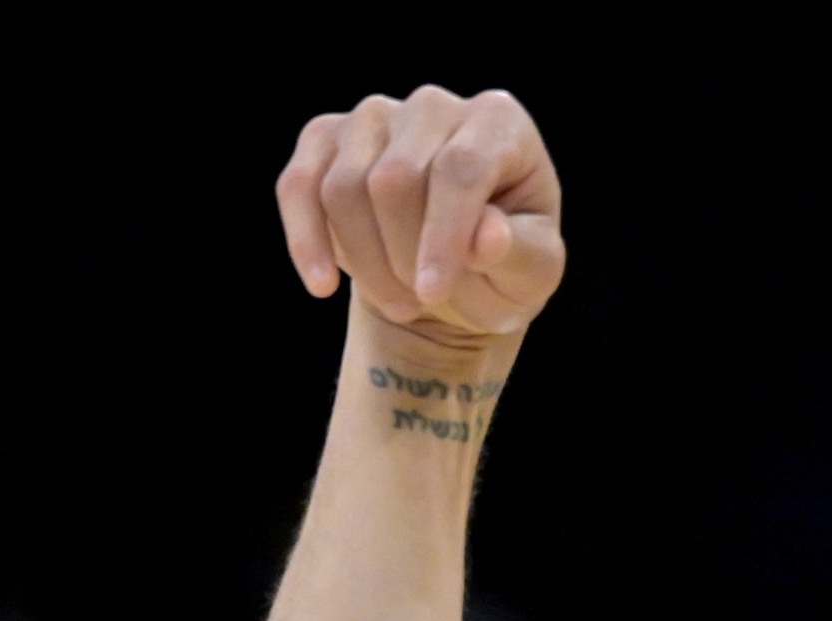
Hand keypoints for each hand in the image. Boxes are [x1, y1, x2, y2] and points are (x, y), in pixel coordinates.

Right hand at [277, 86, 565, 346]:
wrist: (451, 271)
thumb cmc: (504, 266)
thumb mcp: (533, 273)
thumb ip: (520, 254)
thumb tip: (487, 236)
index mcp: (499, 122)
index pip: (460, 168)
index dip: (443, 235)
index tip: (432, 293)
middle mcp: (435, 105)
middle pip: (395, 178)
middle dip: (402, 256)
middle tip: (420, 303)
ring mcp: (374, 115)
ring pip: (344, 186)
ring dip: (366, 262)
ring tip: (398, 301)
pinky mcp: (325, 137)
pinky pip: (298, 186)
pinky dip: (306, 241)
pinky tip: (321, 285)